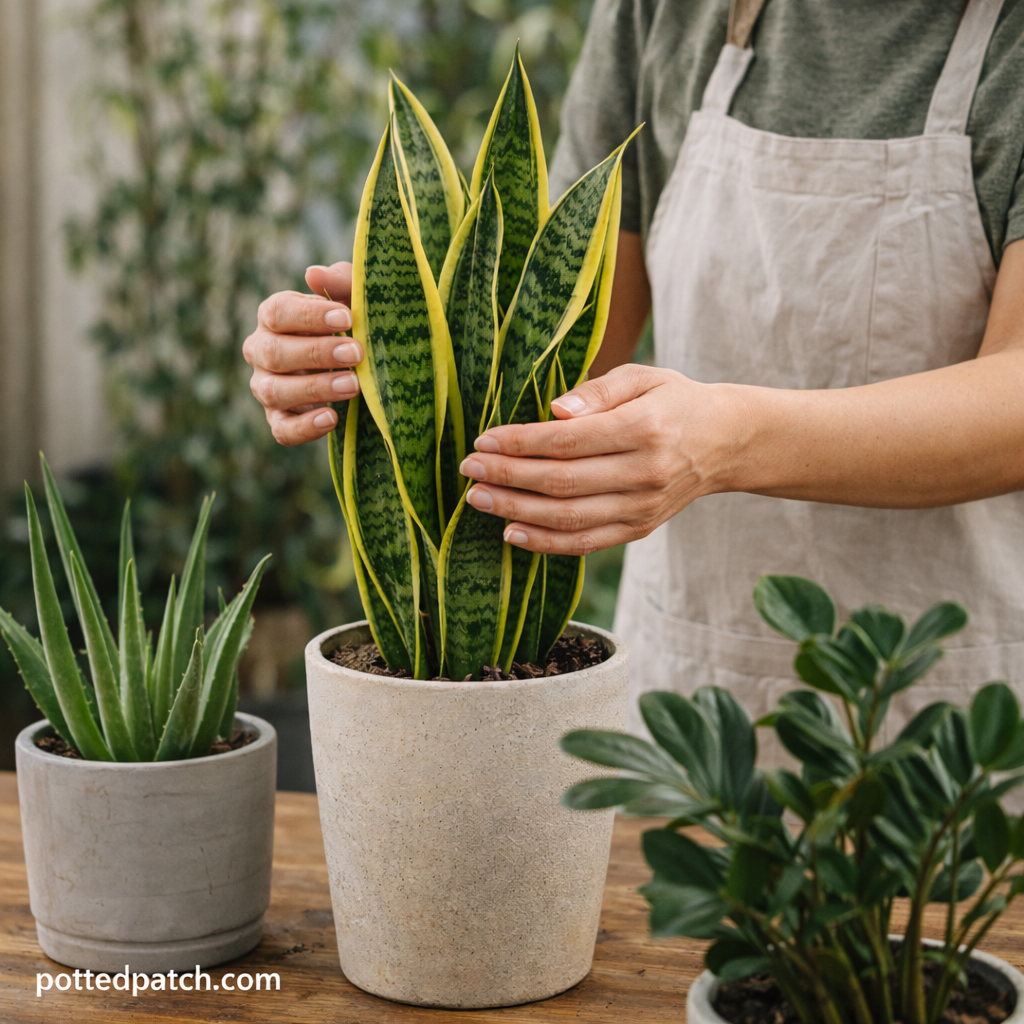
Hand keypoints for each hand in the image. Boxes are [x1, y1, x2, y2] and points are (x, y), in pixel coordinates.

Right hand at [243, 262, 361, 445]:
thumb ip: (340, 282)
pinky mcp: (279, 420)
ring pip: (274, 392)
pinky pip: (282, 430)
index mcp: (273, 317)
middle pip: (274, 353)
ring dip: (314, 389)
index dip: (310, 317)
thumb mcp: (353, 298)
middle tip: (356, 353)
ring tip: (353, 386)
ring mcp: (267, 388)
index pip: (277, 313)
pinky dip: (304, 427)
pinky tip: (332, 418)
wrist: (363, 363)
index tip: (347, 318)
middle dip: (317, 353)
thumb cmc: (353, 324)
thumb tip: (313, 274)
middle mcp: (262, 351)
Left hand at [458, 364, 751, 554]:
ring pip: (569, 518)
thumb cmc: (674, 402)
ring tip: (478, 499)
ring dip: (516, 511)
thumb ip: (598, 390)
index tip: (483, 441)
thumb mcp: (644, 377)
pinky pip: (585, 543)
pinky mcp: (639, 530)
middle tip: (469, 470)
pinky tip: (511, 532)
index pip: (568, 441)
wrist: (725, 443)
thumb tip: (554, 410)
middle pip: (562, 483)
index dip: (520, 443)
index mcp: (644, 428)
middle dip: (508, 478)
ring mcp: (642, 508)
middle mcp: (644, 473)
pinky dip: (545, 543)